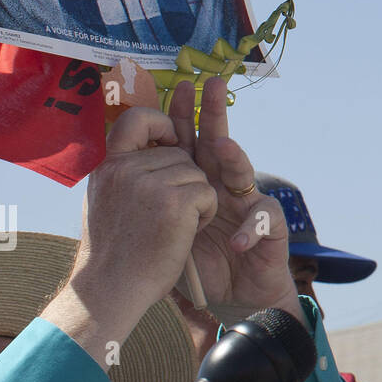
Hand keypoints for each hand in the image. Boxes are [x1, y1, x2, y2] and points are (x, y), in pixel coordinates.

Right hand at [42, 104, 216, 366]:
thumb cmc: (112, 251)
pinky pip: (208, 193)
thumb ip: (124, 170)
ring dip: (196, 200)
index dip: (160, 121)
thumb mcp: (105, 198)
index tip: (173, 137)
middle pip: (180, 153)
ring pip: (198, 174)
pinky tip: (184, 234)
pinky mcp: (175, 201)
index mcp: (108, 165)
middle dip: (185, 180)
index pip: (136, 118)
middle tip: (164, 215)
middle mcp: (126, 168)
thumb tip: (145, 143)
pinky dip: (205, 214)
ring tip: (170, 227)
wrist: (110, 290)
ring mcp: (150, 182)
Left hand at [167, 76, 304, 327]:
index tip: (180, 85)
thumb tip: (111, 176)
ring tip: (221, 148)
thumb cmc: (198, 263)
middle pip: (219, 143)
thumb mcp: (167, 232)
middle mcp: (224, 186)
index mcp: (198, 182)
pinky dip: (251, 230)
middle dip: (215, 113)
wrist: (234, 298)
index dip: (185, 115)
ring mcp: (248, 205)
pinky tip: (238, 241)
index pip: (189, 142)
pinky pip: (263, 222)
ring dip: (233, 158)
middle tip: (213, 84)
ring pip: (245, 173)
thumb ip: (151, 205)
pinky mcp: (270, 230)